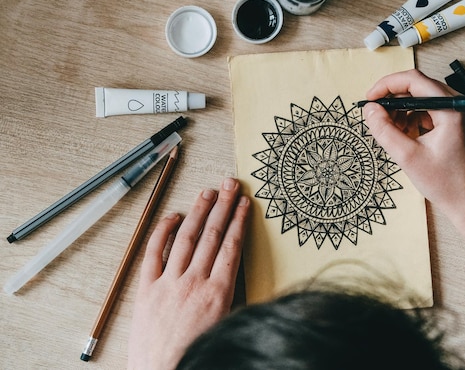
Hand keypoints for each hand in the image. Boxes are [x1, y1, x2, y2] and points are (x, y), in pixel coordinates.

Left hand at [127, 178, 249, 369]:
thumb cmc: (198, 353)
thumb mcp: (227, 324)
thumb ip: (230, 295)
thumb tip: (234, 270)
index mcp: (218, 292)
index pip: (231, 245)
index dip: (238, 220)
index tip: (244, 203)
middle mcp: (194, 282)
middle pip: (212, 235)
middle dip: (223, 206)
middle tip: (229, 184)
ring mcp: (169, 283)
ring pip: (187, 238)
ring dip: (198, 212)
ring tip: (207, 193)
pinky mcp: (147, 289)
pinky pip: (154, 253)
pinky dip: (163, 232)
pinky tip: (173, 216)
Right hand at [363, 69, 464, 219]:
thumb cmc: (447, 184)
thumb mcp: (407, 157)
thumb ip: (384, 130)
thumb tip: (370, 110)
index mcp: (452, 109)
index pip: (414, 80)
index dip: (387, 85)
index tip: (371, 97)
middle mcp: (460, 105)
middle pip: (419, 86)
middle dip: (394, 100)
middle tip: (377, 115)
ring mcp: (462, 113)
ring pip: (423, 98)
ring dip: (403, 110)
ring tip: (392, 131)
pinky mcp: (459, 122)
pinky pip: (431, 109)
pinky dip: (414, 117)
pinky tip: (406, 135)